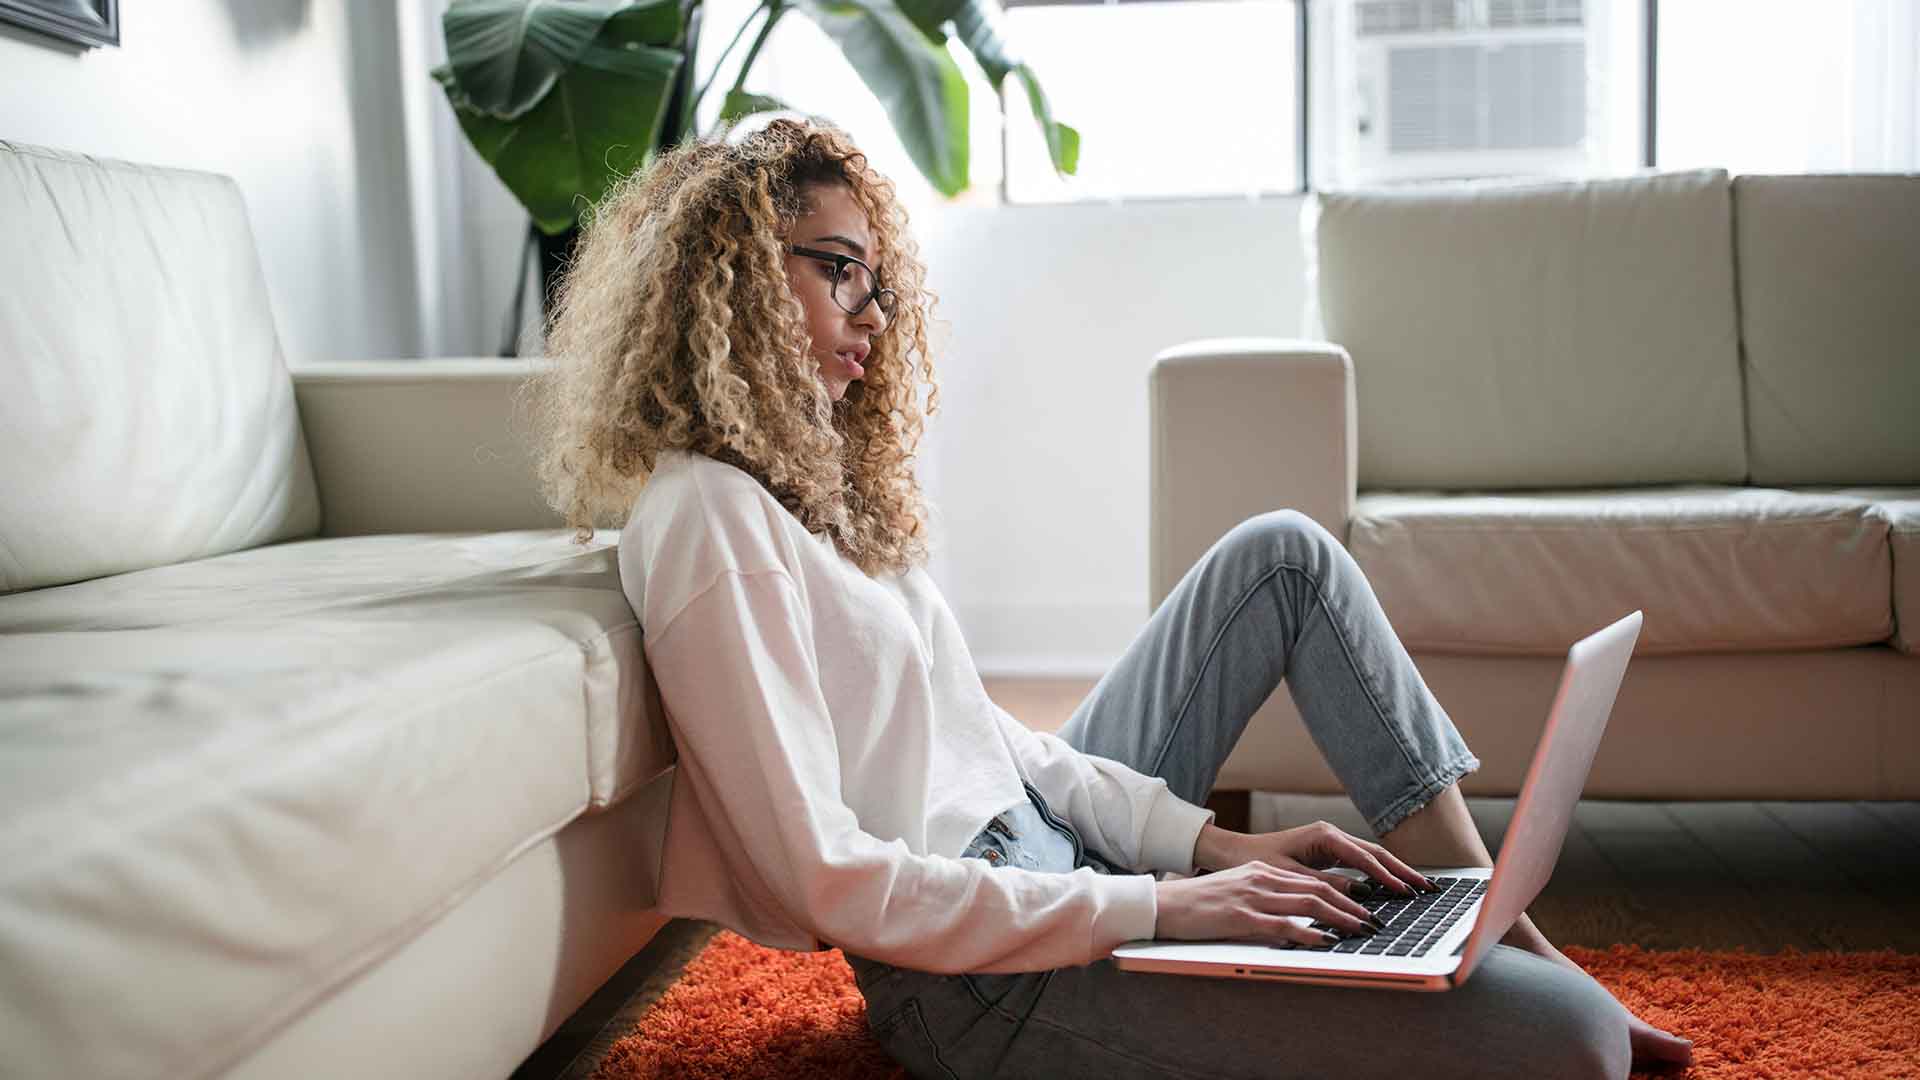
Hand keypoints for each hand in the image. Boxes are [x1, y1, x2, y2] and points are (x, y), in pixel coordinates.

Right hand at [1154, 861, 1387, 946]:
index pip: (1312, 880)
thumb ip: (1264, 899)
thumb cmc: (1196, 904)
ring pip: (1309, 904)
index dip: (1342, 893)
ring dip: (1341, 918)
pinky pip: (1284, 925)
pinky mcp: (1242, 917)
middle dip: (1351, 906)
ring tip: (1362, 931)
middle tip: (1374, 921)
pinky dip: (1310, 933)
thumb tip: (1293, 919)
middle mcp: (1262, 879)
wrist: (1163, 905)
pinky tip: (1326, 942)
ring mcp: (1253, 897)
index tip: (1363, 907)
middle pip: (1318, 889)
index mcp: (1261, 871)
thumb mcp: (1235, 892)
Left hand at [1193, 820, 1434, 898]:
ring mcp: (1332, 842)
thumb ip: (1326, 885)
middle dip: (1403, 871)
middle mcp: (1332, 835)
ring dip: (1395, 872)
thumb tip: (1361, 896)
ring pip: (1372, 857)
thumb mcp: (1291, 877)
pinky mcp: (1329, 852)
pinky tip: (1394, 887)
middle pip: (1376, 854)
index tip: (1407, 893)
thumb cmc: (1257, 862)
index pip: (1365, 859)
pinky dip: (1379, 874)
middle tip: (1428, 889)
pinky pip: (1361, 863)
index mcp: (1324, 836)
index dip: (1388, 877)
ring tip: (1419, 889)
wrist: (1235, 852)